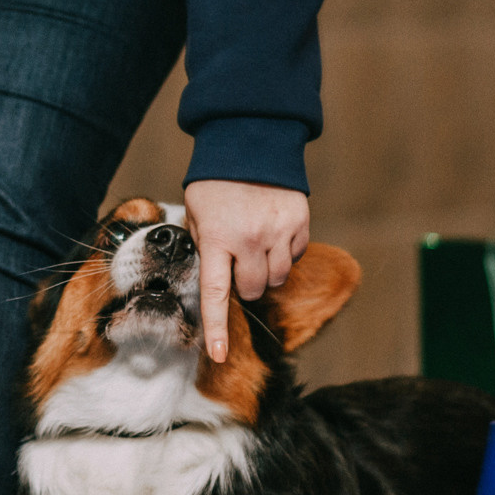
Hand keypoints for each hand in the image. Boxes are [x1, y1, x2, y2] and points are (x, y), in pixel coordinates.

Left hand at [184, 180, 309, 363]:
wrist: (250, 139)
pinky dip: (285, 252)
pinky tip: (272, 230)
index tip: (218, 355)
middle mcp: (249, 239)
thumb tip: (217, 279)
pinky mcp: (299, 222)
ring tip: (255, 244)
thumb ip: (205, 246)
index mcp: (216, 238)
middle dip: (244, 285)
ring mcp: (277, 231)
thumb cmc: (215, 180)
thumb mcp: (196, 212)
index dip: (217, 328)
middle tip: (237, 262)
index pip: (216, 294)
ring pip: (277, 278)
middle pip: (253, 290)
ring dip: (265, 271)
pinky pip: (295, 256)